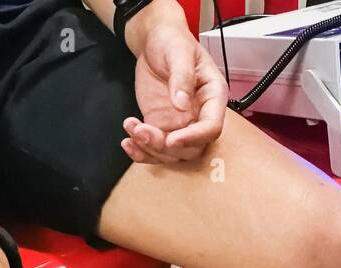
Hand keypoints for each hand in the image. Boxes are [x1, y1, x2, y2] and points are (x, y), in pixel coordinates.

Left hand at [122, 22, 227, 163]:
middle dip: (165, 146)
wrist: (154, 41)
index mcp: (212, 97)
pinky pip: (154, 148)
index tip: (171, 140)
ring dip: (149, 149)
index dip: (193, 138)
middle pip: (191, 147)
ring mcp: (180, 124)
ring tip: (131, 128)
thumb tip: (182, 104)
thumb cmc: (172, 41)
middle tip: (142, 132)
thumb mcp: (178, 52)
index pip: (211, 127)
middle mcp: (199, 115)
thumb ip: (182, 77)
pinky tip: (127, 141)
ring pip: (171, 153)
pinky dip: (140, 151)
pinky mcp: (162, 126)